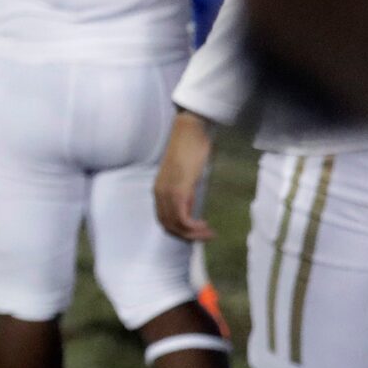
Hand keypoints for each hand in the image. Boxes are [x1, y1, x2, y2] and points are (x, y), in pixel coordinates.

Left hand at [154, 110, 215, 242]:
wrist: (190, 130)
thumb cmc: (191, 149)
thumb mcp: (185, 177)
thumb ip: (184, 192)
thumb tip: (189, 208)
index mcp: (159, 190)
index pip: (163, 220)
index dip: (179, 231)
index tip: (196, 232)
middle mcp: (159, 193)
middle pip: (167, 226)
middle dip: (187, 236)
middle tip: (205, 236)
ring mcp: (167, 192)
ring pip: (174, 225)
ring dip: (192, 234)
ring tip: (208, 233)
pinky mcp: (178, 189)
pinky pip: (181, 218)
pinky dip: (193, 227)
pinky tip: (205, 226)